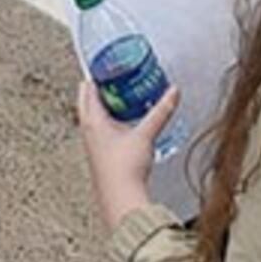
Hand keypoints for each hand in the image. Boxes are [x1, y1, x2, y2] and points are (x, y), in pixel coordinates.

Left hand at [76, 78, 179, 226]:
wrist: (120, 198)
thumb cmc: (124, 169)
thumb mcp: (146, 134)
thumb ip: (161, 111)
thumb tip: (172, 92)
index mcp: (92, 120)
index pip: (88, 88)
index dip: (97, 74)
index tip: (107, 64)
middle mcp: (88, 131)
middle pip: (88, 101)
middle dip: (100, 87)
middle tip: (115, 77)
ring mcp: (92, 144)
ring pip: (93, 117)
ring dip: (105, 105)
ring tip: (121, 98)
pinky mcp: (99, 156)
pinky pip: (100, 131)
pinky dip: (110, 122)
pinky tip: (124, 125)